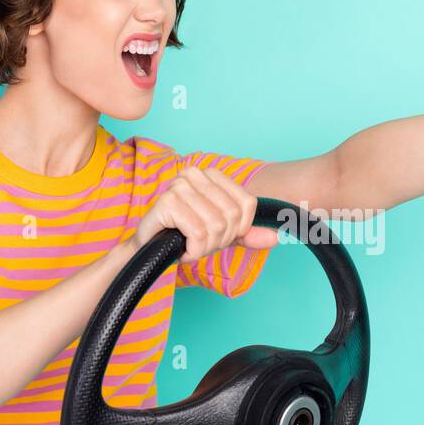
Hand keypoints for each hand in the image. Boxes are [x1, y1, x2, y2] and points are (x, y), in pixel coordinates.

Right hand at [133, 166, 278, 264]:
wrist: (148, 249)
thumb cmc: (185, 235)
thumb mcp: (223, 234)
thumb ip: (248, 233)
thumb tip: (275, 237)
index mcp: (212, 174)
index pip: (247, 204)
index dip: (238, 229)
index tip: (219, 235)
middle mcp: (195, 174)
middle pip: (232, 216)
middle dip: (219, 240)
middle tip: (200, 243)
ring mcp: (179, 186)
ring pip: (215, 227)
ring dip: (204, 247)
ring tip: (189, 245)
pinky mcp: (167, 202)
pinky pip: (198, 233)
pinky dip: (192, 250)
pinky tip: (181, 248)